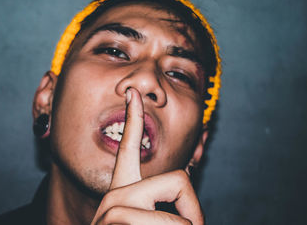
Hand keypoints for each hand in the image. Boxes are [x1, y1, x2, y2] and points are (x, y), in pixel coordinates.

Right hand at [91, 88, 204, 224]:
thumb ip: (164, 190)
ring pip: (181, 218)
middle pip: (179, 180)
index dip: (133, 118)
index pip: (129, 147)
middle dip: (193, 212)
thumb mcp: (144, 216)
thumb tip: (190, 167)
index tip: (133, 93)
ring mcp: (113, 210)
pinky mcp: (114, 220)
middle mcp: (116, 195)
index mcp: (122, 189)